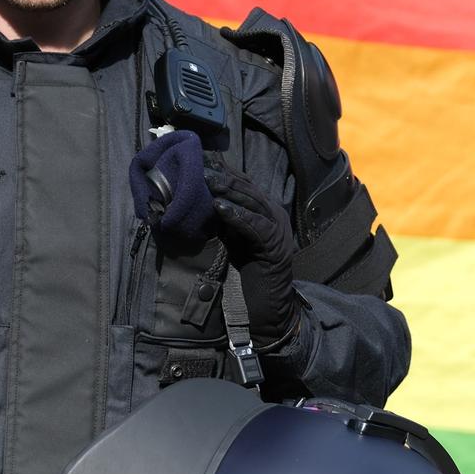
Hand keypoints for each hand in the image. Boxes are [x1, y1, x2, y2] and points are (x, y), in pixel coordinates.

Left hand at [205, 166, 299, 348]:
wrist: (264, 314)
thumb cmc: (243, 280)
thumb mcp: (229, 243)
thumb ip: (221, 222)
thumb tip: (197, 201)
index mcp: (262, 214)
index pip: (243, 185)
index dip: (223, 171)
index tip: (199, 159)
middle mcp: (273, 217)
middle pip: (248, 189)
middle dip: (223, 176)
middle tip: (200, 163)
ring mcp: (277, 232)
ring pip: (253, 203)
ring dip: (230, 190)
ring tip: (208, 179)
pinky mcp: (275, 249)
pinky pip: (257, 227)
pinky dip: (238, 216)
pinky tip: (220, 208)